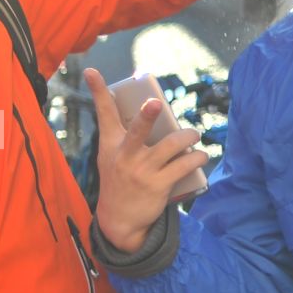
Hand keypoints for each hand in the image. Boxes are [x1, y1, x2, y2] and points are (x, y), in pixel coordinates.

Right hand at [86, 67, 207, 253]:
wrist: (119, 220)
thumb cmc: (119, 181)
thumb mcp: (111, 158)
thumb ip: (123, 136)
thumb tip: (148, 111)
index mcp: (111, 145)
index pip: (103, 113)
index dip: (97, 91)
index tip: (92, 72)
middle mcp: (125, 156)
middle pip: (137, 130)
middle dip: (146, 116)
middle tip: (155, 104)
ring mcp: (141, 171)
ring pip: (172, 145)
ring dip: (189, 136)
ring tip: (194, 135)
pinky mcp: (158, 185)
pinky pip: (183, 164)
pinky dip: (196, 157)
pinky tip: (200, 156)